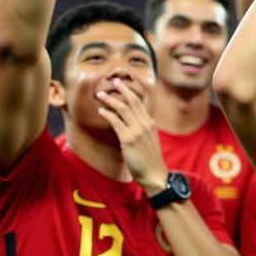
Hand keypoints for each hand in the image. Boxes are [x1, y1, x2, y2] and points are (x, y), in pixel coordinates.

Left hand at [95, 78, 168, 193]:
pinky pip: (117, 122)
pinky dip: (108, 114)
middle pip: (133, 101)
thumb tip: (129, 126)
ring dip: (111, 100)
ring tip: (101, 94)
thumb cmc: (150, 161)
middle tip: (113, 80)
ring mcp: (138, 131)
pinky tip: (101, 111)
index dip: (131, 92)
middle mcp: (146, 124)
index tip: (123, 85)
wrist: (155, 175)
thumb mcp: (149, 142)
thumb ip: (141, 131)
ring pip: (124, 109)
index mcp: (151, 124)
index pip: (140, 103)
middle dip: (122, 89)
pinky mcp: (129, 139)